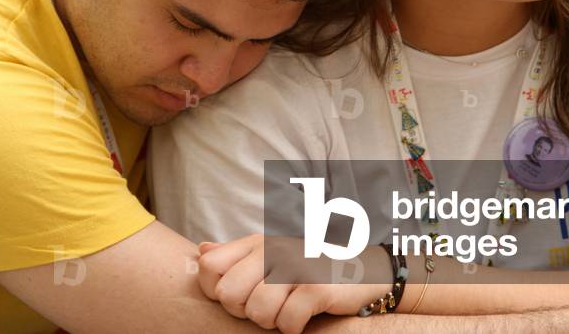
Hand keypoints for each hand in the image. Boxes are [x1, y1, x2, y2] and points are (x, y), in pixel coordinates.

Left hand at [196, 235, 389, 333]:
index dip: (217, 291)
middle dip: (245, 311)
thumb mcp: (270, 254)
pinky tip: (305, 315)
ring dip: (272, 321)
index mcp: (257, 242)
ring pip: (257, 313)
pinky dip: (294, 328)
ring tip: (288, 309)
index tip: (240, 295)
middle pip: (228, 296)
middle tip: (268, 306)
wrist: (367, 270)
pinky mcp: (316, 288)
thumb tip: (201, 250)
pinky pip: (286, 323)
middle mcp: (273, 250)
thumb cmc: (311, 266)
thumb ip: (234, 254)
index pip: (209, 267)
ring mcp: (296, 267)